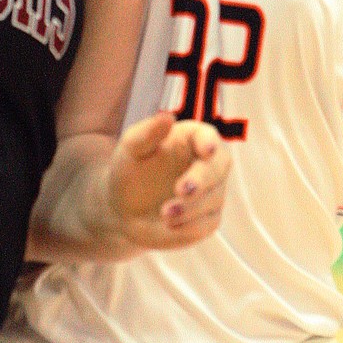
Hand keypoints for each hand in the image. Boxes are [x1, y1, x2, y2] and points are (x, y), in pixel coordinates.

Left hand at [103, 112, 227, 254]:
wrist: (123, 208)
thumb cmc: (129, 170)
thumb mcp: (131, 149)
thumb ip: (148, 133)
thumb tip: (167, 116)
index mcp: (191, 139)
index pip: (208, 136)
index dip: (209, 142)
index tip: (205, 150)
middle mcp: (207, 164)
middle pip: (219, 168)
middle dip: (202, 179)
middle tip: (181, 190)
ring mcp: (211, 192)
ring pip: (213, 198)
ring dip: (190, 207)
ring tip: (164, 213)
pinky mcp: (207, 218)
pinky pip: (208, 223)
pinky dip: (190, 226)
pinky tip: (170, 225)